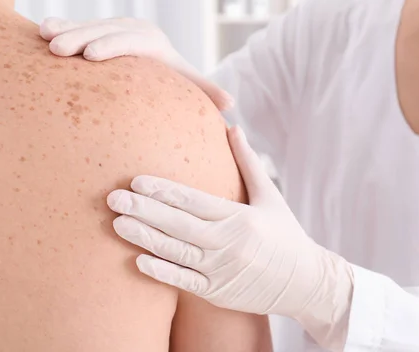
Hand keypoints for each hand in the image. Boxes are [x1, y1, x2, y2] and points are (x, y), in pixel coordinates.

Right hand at [39, 17, 233, 110]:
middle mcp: (129, 29)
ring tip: (45, 37)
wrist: (153, 55)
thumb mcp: (185, 79)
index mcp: (151, 42)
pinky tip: (40, 30)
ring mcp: (109, 27)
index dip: (110, 46)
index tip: (92, 56)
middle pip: (103, 31)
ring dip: (65, 30)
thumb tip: (231, 103)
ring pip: (86, 25)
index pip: (130, 42)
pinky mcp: (93, 29)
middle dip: (80, 38)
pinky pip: (74, 24)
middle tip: (59, 50)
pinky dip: (59, 25)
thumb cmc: (169, 75)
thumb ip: (204, 90)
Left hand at [106, 126, 352, 320]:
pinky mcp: (217, 292)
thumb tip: (233, 127)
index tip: (137, 180)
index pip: (194, 200)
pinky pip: (184, 281)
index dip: (163, 190)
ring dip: (144, 237)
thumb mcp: (270, 197)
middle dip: (144, 210)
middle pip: (178, 224)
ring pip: (176, 251)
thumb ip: (248, 163)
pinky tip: (138, 260)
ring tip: (117, 224)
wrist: (305, 282)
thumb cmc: (285, 235)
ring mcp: (222, 270)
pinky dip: (162, 271)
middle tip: (113, 198)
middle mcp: (229, 243)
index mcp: (240, 217)